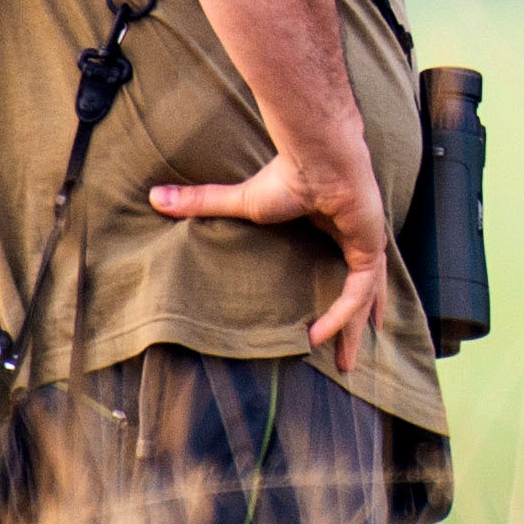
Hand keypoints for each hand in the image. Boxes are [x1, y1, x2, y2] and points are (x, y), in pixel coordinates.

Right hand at [150, 144, 388, 371]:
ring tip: (344, 366)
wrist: (317, 157)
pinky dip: (339, 316)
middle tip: (346, 362)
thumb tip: (154, 197)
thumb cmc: (284, 175)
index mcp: (332, 226)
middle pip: (362, 291)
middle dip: (356, 326)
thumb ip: (203, 204)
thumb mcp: (241, 202)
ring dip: (354, 331)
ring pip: (365, 298)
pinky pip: (355, 293)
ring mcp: (366, 244)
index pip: (345, 266)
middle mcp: (354, 237)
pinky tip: (318, 337)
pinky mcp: (368, 249)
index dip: (346, 294)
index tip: (337, 318)